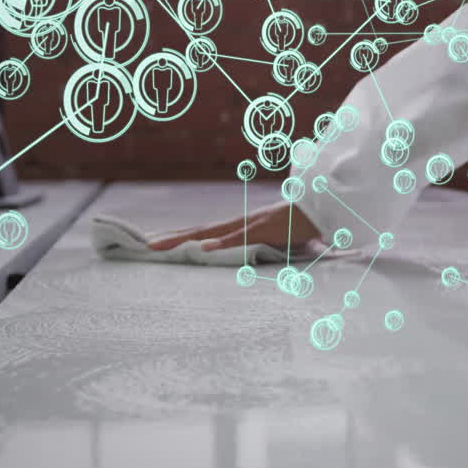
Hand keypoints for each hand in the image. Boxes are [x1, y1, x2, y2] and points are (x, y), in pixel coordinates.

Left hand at [147, 202, 320, 251]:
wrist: (323, 207)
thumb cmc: (303, 224)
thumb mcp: (278, 240)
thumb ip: (264, 248)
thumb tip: (256, 260)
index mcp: (241, 226)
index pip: (206, 232)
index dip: (182, 236)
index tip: (159, 241)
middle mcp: (239, 223)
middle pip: (199, 231)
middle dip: (171, 238)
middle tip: (144, 244)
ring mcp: (248, 225)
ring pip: (209, 233)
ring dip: (182, 239)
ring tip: (157, 245)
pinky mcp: (262, 229)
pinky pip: (237, 238)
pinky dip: (219, 244)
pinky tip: (202, 248)